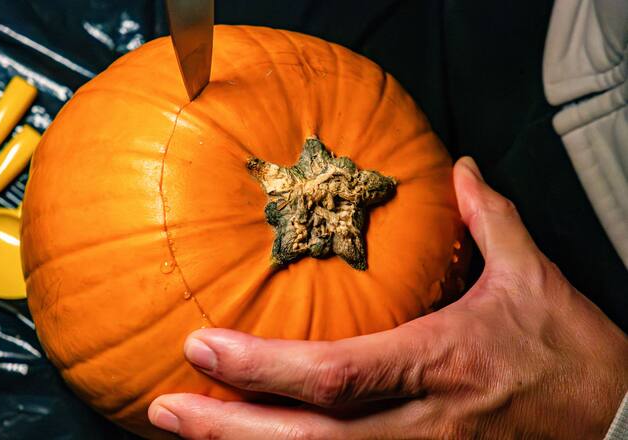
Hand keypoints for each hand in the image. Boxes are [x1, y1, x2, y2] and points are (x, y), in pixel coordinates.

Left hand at [149, 157, 627, 438]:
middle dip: (228, 427)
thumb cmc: (570, 352)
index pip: (334, 372)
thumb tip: (460, 171)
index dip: (263, 365)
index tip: (203, 343)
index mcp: (439, 362)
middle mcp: (421, 424)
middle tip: (164, 407)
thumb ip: (488, 221)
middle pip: (309, 438)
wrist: (617, 419)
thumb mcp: (534, 279)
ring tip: (183, 433)